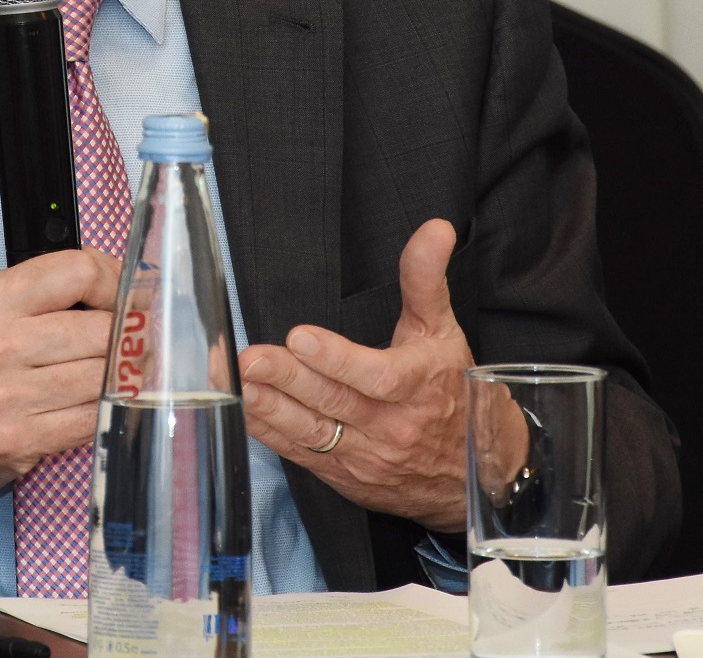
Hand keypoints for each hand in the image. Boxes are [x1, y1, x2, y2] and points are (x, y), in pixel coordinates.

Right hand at [0, 248, 120, 496]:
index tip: (125, 294)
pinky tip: (96, 402)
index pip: (78, 271)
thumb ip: (46, 293)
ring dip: (118, 375)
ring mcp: (7, 396)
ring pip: (102, 375)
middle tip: (132, 339)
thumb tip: (121, 284)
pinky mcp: (19, 439)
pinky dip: (102, 408)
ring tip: (118, 371)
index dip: (115, 281)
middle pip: (100, 327)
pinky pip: (90, 417)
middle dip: (124, 335)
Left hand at [239, 218, 525, 533]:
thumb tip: (435, 229)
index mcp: (416, 386)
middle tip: (250, 359)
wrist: (468, 473)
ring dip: (267, 407)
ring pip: (310, 431)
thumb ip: (426, 279)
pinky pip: (300, 452)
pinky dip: (267, 431)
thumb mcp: (443, 331)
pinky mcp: (341, 474)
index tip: (300, 338)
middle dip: (287, 380)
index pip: (376, 376)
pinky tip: (242, 407)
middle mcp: (389, 426)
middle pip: (333, 402)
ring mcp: (363, 455)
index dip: (336, 359)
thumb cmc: (449, 391)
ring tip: (234, 381)